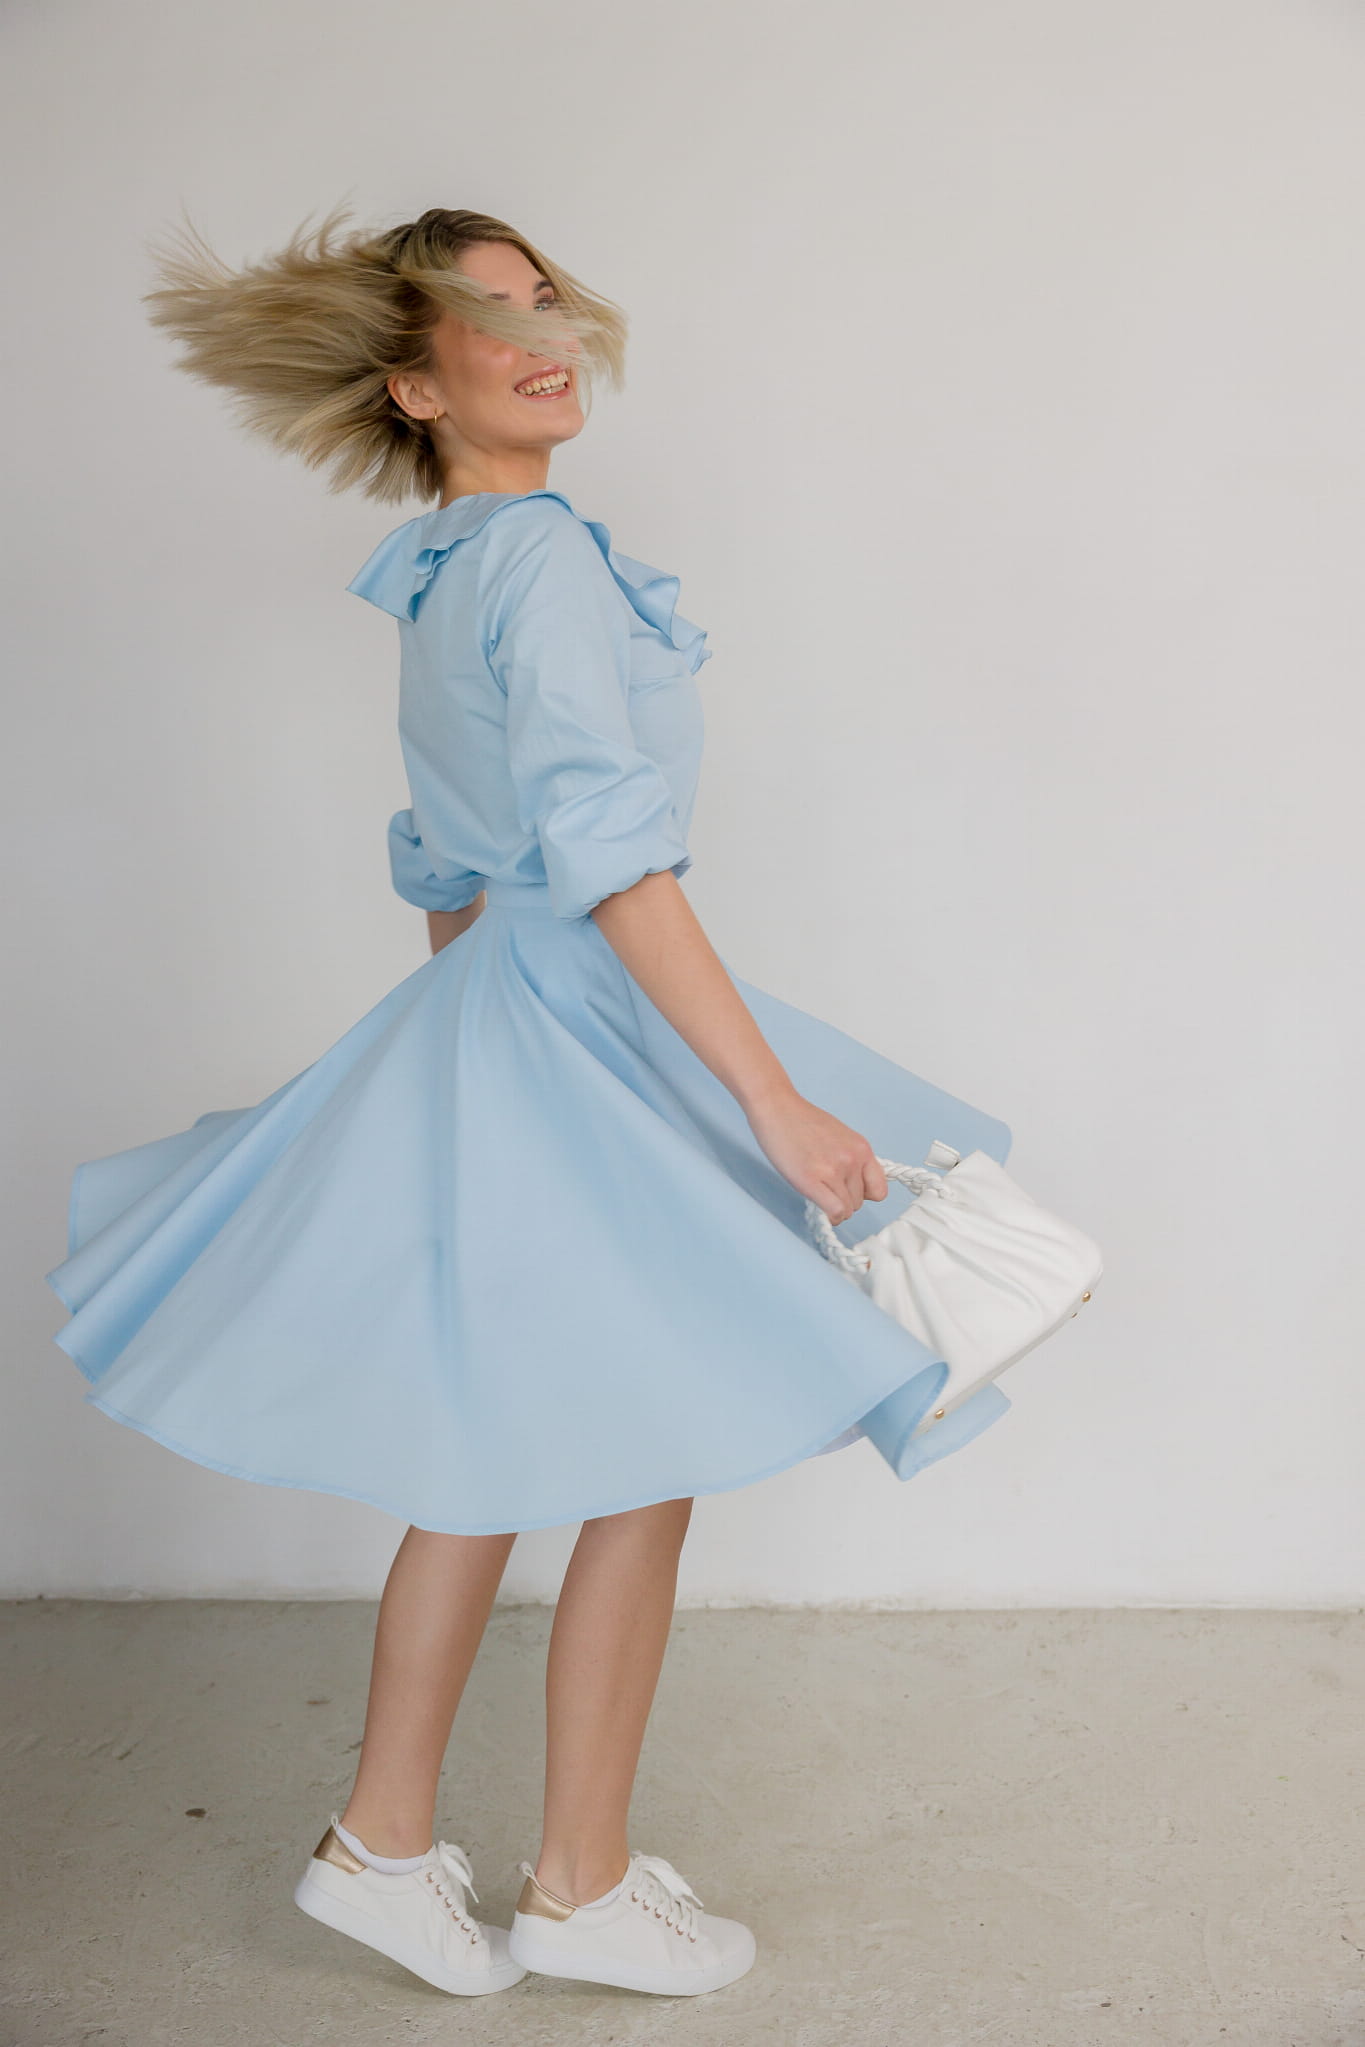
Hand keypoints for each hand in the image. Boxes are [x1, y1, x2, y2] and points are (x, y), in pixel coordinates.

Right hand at [744, 1086, 887, 1223]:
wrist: (777, 1107)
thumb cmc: (802, 1121)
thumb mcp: (841, 1137)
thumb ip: (852, 1159)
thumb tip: (854, 1186)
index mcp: (862, 1148)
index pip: (879, 1190)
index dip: (863, 1195)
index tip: (848, 1190)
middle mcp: (852, 1160)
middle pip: (859, 1203)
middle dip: (842, 1199)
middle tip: (824, 1187)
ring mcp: (834, 1170)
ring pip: (847, 1210)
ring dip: (833, 1208)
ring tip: (817, 1191)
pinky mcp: (812, 1180)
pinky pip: (835, 1212)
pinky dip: (829, 1216)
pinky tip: (818, 1206)